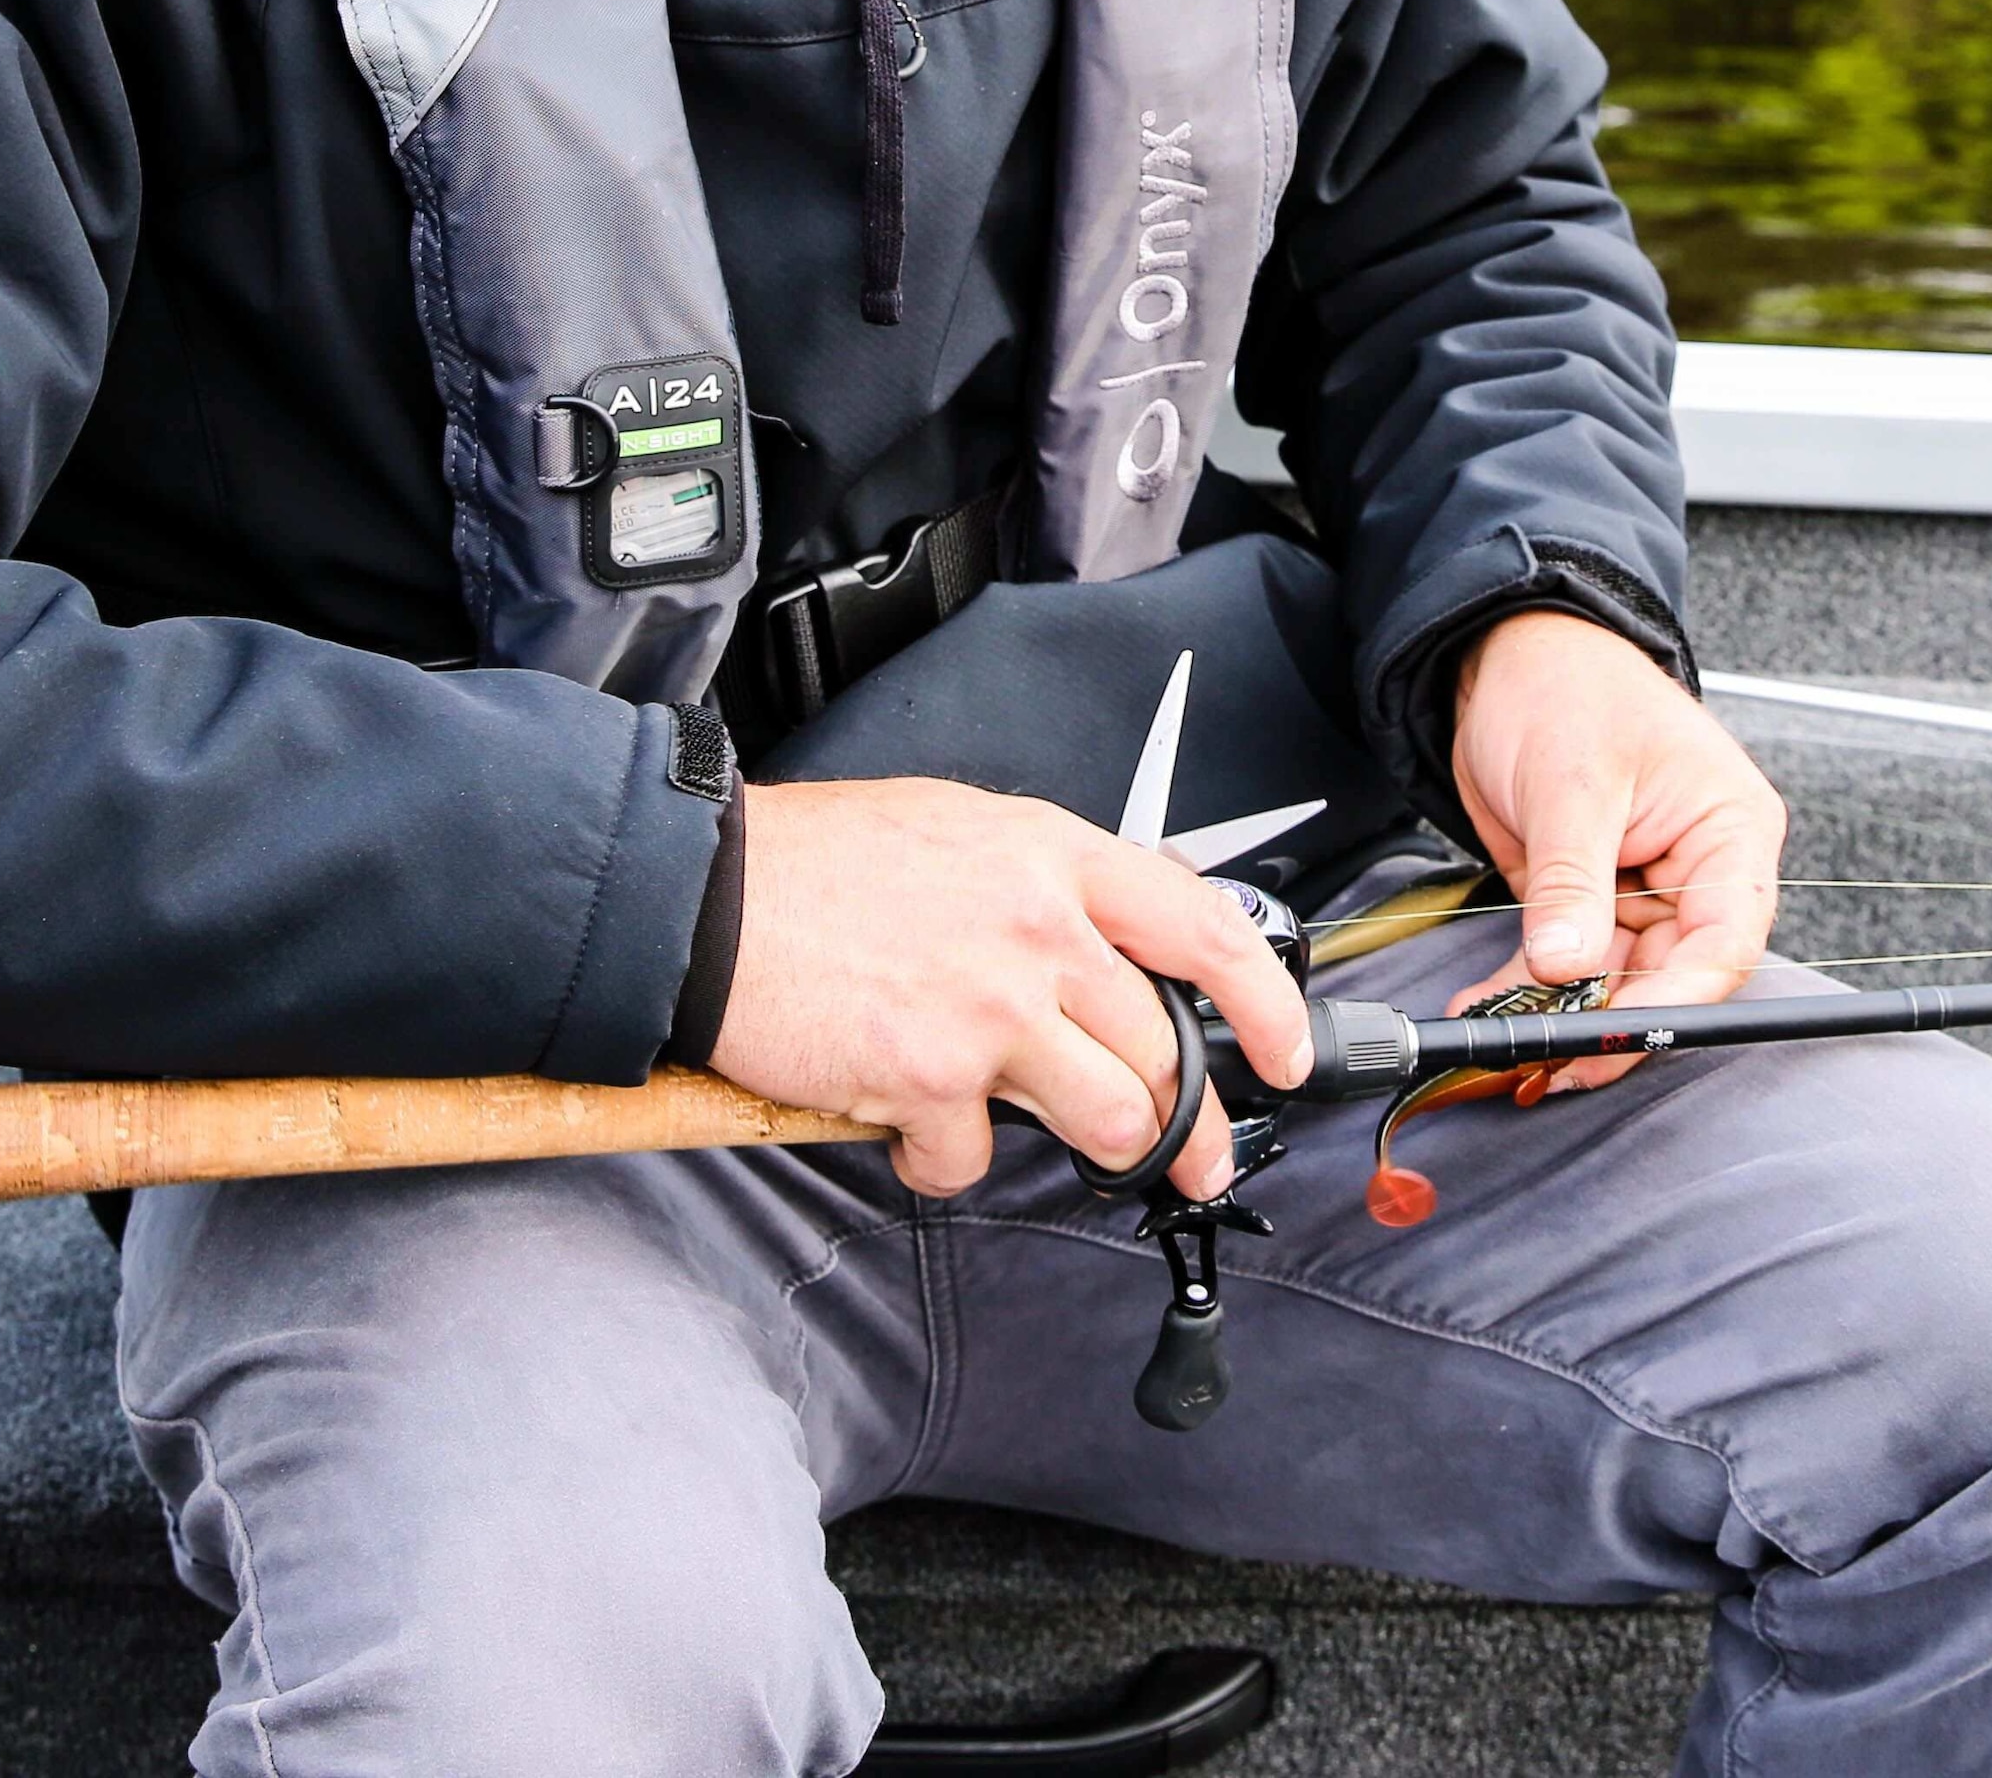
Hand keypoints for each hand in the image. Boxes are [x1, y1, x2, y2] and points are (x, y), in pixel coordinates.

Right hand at [705, 777, 1312, 1200]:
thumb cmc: (812, 863)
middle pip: (1162, 1048)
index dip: (1264, 1004)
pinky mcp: (934, 1076)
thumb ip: (1036, 889)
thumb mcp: (955, 833)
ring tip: (1019, 1127)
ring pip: (1107, 1115)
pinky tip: (900, 1119)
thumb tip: (1089, 951)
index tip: (1285, 1054)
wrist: (705, 896)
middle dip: (1184, 1123)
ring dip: (1081, 1143)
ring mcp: (995, 1006)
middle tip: (1182, 1156)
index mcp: (1052, 857)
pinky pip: (974, 1157)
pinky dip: (940, 1156)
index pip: (1203, 928)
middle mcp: (1040, 929)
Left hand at [1448, 609, 1783, 1091]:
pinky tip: (1488, 1010)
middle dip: (1613, 1021)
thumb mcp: (1571, 783)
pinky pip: (1569, 964)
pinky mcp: (1591, 900)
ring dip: (1563, 1016)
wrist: (1510, 657)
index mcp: (1729, 830)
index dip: (1679, 998)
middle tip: (1553, 1058)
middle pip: (1674, 976)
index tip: (1620, 1031)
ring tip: (1508, 1041)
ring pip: (1617, 981)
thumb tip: (1567, 966)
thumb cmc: (1568, 686)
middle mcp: (1698, 869)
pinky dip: (1529, 991)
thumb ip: (1573, 881)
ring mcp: (1644, 890)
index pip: (1726, 939)